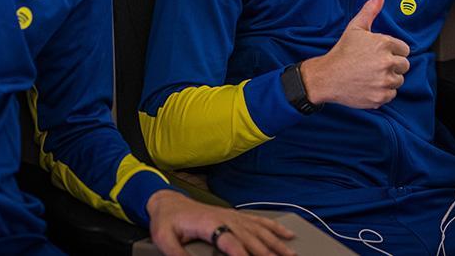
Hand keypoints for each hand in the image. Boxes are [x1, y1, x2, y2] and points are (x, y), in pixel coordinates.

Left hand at [146, 190, 295, 255]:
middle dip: (267, 252)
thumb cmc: (167, 221)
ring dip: (277, 243)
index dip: (241, 253)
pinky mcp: (236, 216)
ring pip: (260, 230)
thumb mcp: (163, 239)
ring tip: (291, 253)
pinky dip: (275, 229)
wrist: (168, 203)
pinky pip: (260, 221)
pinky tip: (287, 235)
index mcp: (208, 223)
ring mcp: (233, 216)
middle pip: (251, 237)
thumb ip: (176, 253)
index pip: (229, 241)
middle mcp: (225, 218)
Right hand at [300, 0, 410, 108]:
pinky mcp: (381, 97)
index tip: (378, 54)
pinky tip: (369, 86)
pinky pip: (391, 95)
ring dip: (388, 79)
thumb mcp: (356, 28)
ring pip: (398, 81)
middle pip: (404, 66)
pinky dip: (382, 92)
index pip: (404, 50)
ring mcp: (384, 81)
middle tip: (374, 66)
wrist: (327, 77)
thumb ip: (371, 9)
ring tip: (371, 75)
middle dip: (392, 65)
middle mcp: (387, 62)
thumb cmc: (342, 51)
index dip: (392, 52)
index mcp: (384, 44)